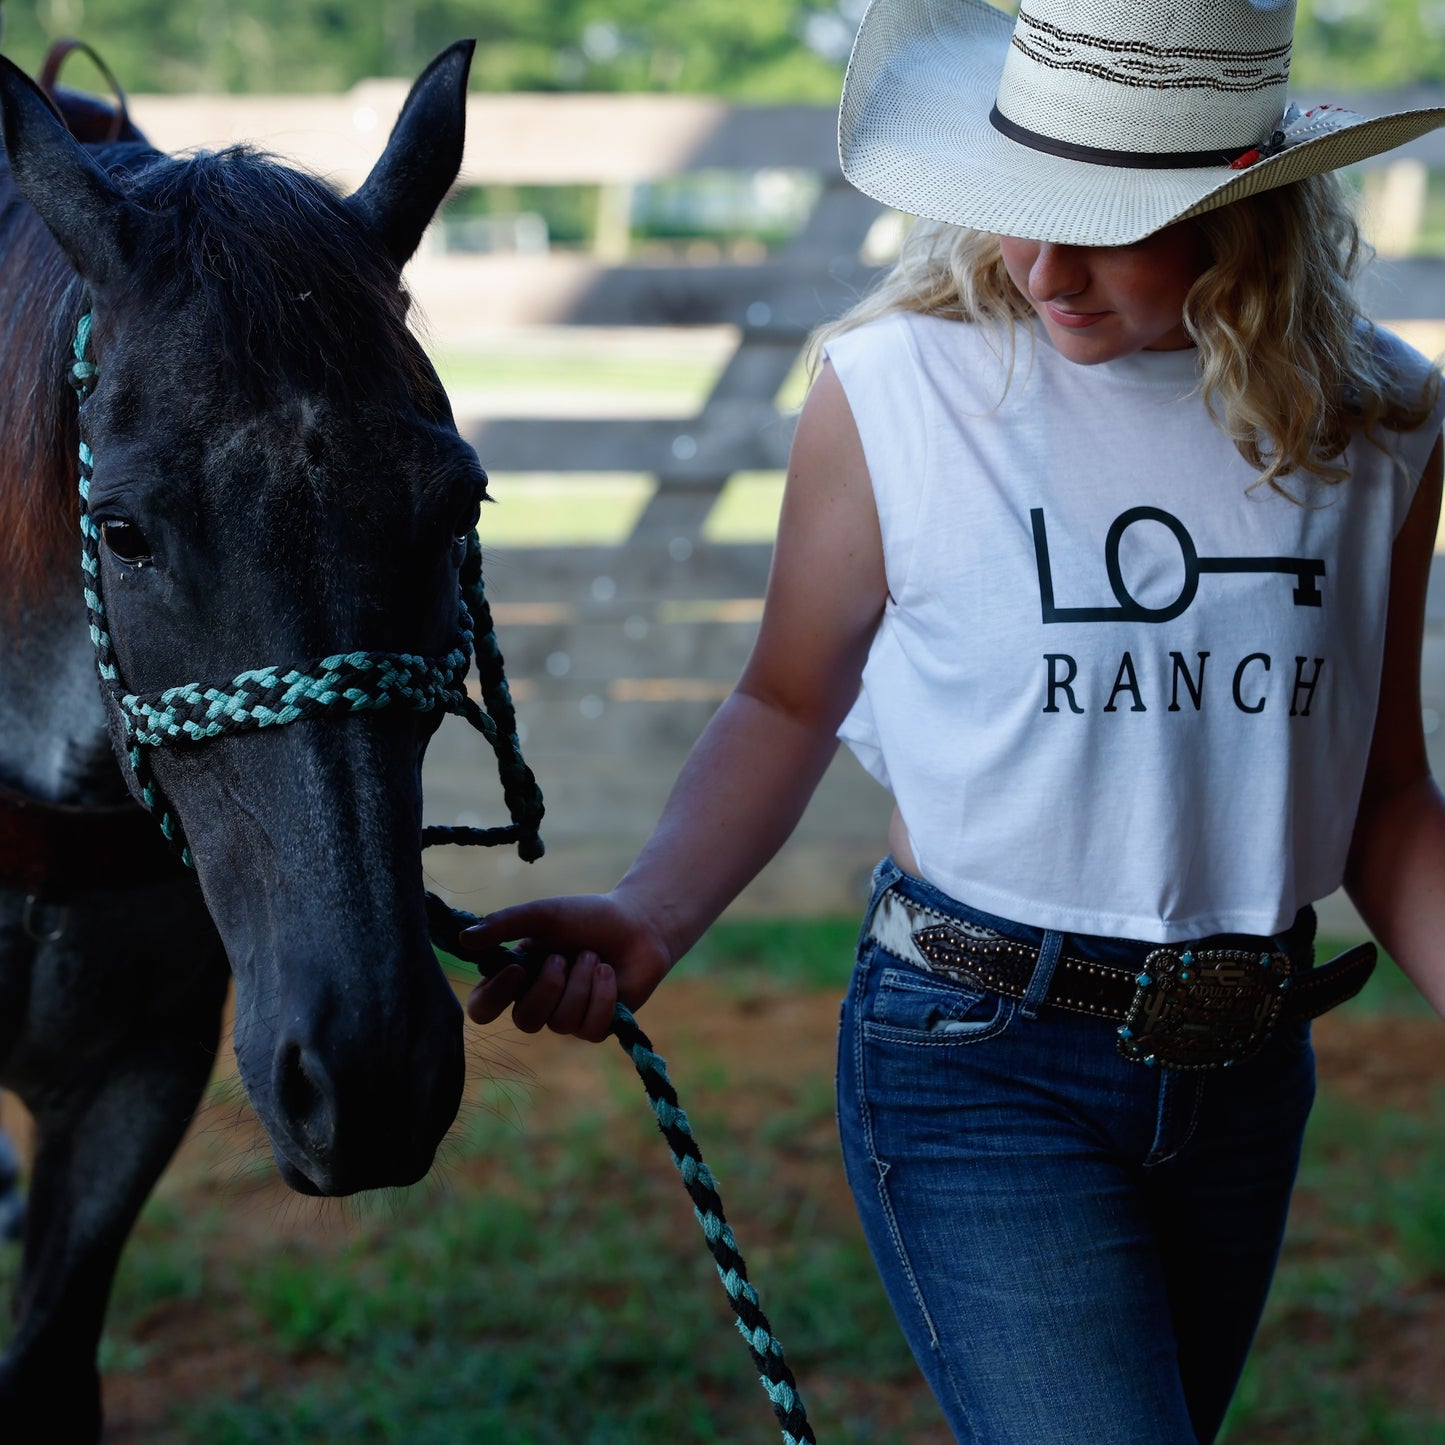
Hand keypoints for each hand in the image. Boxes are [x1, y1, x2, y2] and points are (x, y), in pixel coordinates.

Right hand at [457, 891, 672, 1042]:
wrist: (637, 923)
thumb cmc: (586, 917)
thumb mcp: (542, 915)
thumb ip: (504, 924)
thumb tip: (463, 939)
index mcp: (516, 977)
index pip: (483, 1008)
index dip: (494, 997)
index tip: (517, 969)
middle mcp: (538, 1002)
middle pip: (525, 1021)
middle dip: (549, 985)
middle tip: (565, 955)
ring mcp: (568, 1018)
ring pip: (561, 1022)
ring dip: (581, 982)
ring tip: (594, 957)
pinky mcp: (597, 1027)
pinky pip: (591, 1028)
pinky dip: (603, 995)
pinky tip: (609, 973)